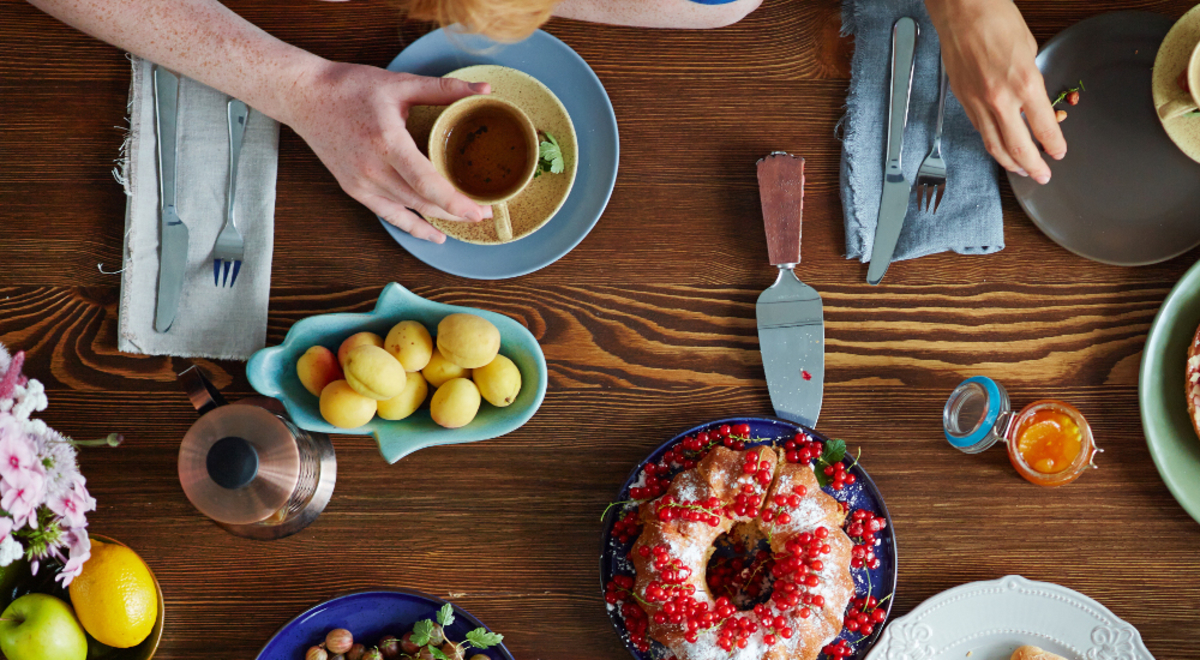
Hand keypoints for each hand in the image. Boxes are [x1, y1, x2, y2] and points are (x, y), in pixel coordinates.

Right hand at [284, 61, 491, 242]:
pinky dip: (413, 226)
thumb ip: (444, 89)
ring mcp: (361, 183)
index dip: (455, 202)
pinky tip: (434, 234)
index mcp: (387, 142)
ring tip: (466, 219)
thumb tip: (483, 90)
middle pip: (422, 203)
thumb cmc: (350, 87)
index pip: (427, 183)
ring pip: (409, 211)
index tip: (479, 211)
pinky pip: (389, 215)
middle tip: (484, 212)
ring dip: (439, 219)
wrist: (304, 97)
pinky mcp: (354, 189)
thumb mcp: (400, 84)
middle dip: (456, 213)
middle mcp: (373, 169)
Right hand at [927, 0, 1064, 182]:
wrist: (963, 11)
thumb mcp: (1030, 50)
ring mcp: (977, 102)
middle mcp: (1000, 99)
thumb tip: (1033, 102)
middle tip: (1042, 176)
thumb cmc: (996, 21)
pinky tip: (998, 145)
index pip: (1044, 128)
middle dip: (1033, 166)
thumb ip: (1032, 81)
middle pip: (1018, 148)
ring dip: (1010, 162)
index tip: (1059, 153)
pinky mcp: (962, 99)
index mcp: (1024, 84)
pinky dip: (991, 142)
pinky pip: (979, 129)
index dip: (1054, 146)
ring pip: (994, 145)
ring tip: (1020, 169)